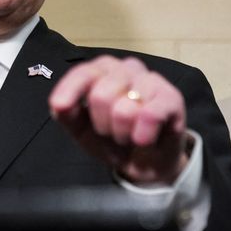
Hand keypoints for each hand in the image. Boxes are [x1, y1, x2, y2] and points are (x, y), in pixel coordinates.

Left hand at [49, 55, 188, 184]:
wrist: (145, 163)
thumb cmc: (111, 140)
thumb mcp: (81, 130)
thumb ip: (67, 114)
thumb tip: (59, 103)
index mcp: (102, 71)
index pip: (83, 72)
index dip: (69, 89)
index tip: (60, 105)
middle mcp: (126, 68)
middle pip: (101, 95)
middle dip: (102, 126)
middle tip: (112, 134)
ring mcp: (150, 80)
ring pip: (124, 109)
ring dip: (122, 134)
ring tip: (128, 137)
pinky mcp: (171, 97)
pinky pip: (149, 116)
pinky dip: (142, 136)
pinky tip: (144, 140)